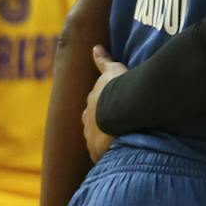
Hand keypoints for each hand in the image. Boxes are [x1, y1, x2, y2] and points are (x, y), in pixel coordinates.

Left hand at [81, 46, 127, 163]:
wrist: (118, 107)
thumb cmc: (117, 88)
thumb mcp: (112, 71)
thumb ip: (104, 61)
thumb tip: (95, 47)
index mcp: (90, 105)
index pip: (91, 110)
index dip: (99, 111)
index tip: (107, 112)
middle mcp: (87, 122)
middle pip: (91, 127)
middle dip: (99, 128)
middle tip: (112, 130)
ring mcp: (90, 138)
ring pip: (94, 142)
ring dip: (103, 143)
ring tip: (116, 146)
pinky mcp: (97, 151)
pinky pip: (101, 156)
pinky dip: (107, 156)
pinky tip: (116, 158)